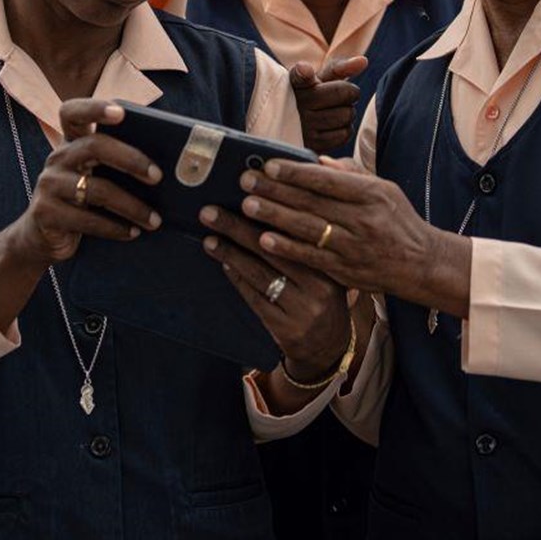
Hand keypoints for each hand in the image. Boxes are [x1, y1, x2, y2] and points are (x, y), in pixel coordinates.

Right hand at [7, 99, 163, 268]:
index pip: (74, 113)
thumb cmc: (82, 203)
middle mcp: (57, 158)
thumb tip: (166, 169)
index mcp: (72, 143)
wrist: (42, 238)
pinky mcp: (45, 213)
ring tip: (154, 220)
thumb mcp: (96, 178)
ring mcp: (48, 185)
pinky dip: (114, 228)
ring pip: (96, 189)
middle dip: (130, 159)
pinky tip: (132, 233)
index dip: (95, 108)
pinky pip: (86, 219)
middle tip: (158, 176)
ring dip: (131, 206)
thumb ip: (117, 166)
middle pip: (94, 146)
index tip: (122, 113)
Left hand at [199, 205, 350, 383]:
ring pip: (260, 273)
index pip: (296, 231)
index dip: (269, 210)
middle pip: (272, 249)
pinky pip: (256, 297)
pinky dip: (237, 278)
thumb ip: (307, 241)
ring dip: (230, 253)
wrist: (330, 346)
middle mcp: (320, 285)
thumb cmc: (323, 295)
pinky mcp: (287, 327)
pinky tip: (224, 264)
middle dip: (237, 227)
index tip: (245, 193)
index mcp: (331, 262)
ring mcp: (303, 308)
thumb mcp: (326, 267)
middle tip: (210, 212)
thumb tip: (271, 204)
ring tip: (210, 238)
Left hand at [236, 157, 470, 316]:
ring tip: (247, 205)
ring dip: (274, 217)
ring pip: (307, 229)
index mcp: (372, 195)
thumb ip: (351, 174)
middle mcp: (363, 220)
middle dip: (275, 190)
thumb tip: (317, 160)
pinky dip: (286, 248)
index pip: (327, 180)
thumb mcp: (385, 189)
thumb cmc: (398, 221)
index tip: (268, 164)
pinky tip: (263, 239)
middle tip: (246, 180)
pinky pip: (310, 257)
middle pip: (311, 202)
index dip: (296, 172)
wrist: (421, 265)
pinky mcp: (345, 271)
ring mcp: (353, 247)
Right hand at [289, 55, 367, 153]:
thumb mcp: (322, 79)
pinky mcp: (312, 146)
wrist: (296, 126)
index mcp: (296, 83)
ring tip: (333, 113)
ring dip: (347, 114)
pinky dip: (344, 130)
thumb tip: (363, 61)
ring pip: (346, 116)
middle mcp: (297, 104)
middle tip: (339, 99)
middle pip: (343, 94)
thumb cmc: (314, 96)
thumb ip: (341, 68)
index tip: (305, 70)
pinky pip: (343, 135)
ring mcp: (303, 127)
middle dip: (349, 95)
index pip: (301, 76)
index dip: (304, 72)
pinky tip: (333, 126)